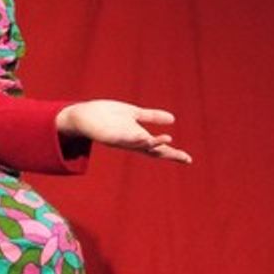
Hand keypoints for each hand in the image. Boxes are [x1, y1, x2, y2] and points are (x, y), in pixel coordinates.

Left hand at [55, 100, 191, 163]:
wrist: (84, 115)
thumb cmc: (108, 115)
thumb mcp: (134, 113)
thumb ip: (152, 116)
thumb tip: (173, 119)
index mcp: (139, 137)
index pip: (159, 148)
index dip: (174, 154)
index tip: (189, 159)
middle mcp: (132, 142)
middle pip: (154, 151)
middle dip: (170, 155)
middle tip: (186, 159)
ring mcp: (122, 140)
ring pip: (141, 145)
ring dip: (155, 143)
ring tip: (169, 140)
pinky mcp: (111, 136)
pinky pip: (125, 139)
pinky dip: (136, 139)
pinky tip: (146, 137)